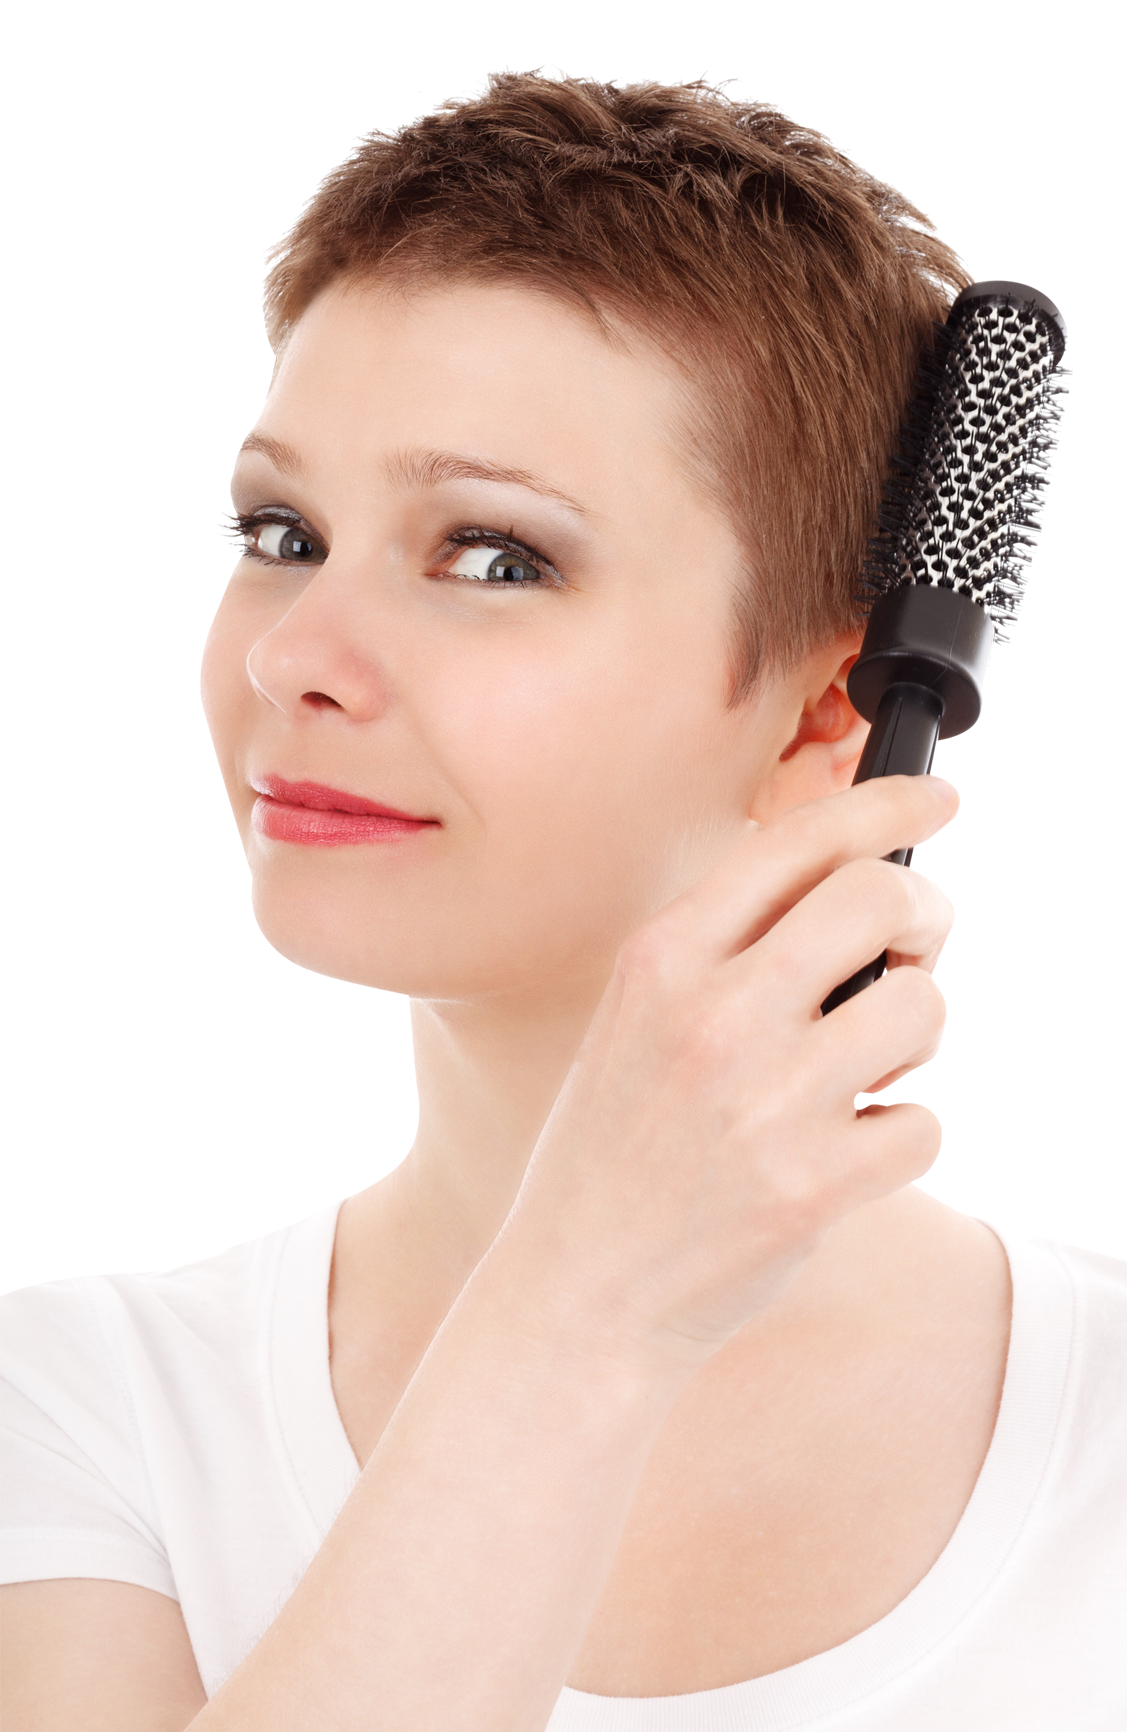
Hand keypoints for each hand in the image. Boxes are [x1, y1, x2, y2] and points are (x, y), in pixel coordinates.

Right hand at [505, 773, 959, 1373]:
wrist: (579, 1290)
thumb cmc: (611, 1150)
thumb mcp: (633, 1017)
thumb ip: (722, 947)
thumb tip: (844, 883)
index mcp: (661, 960)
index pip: (795, 842)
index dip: (882, 805)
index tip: (931, 802)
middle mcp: (712, 1015)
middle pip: (877, 900)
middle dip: (925, 916)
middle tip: (921, 950)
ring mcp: (766, 1101)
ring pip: (920, 1006)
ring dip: (918, 1031)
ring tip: (873, 1064)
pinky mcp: (813, 1184)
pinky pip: (922, 1119)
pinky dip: (907, 1126)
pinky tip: (855, 1140)